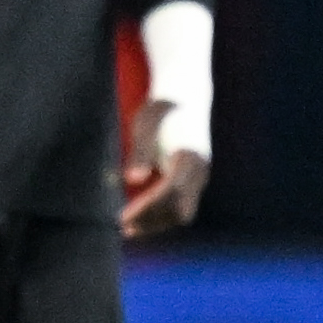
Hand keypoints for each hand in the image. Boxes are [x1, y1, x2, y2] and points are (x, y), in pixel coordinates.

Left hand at [122, 95, 208, 239]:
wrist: (185, 95)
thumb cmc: (160, 109)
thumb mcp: (144, 125)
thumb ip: (140, 152)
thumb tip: (133, 180)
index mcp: (189, 158)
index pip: (168, 194)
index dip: (146, 210)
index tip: (122, 218)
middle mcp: (199, 170)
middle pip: (179, 210)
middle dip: (152, 222)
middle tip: (123, 227)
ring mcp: (200, 176)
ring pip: (182, 212)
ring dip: (157, 222)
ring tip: (129, 227)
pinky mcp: (195, 179)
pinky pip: (182, 205)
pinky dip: (162, 214)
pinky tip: (141, 216)